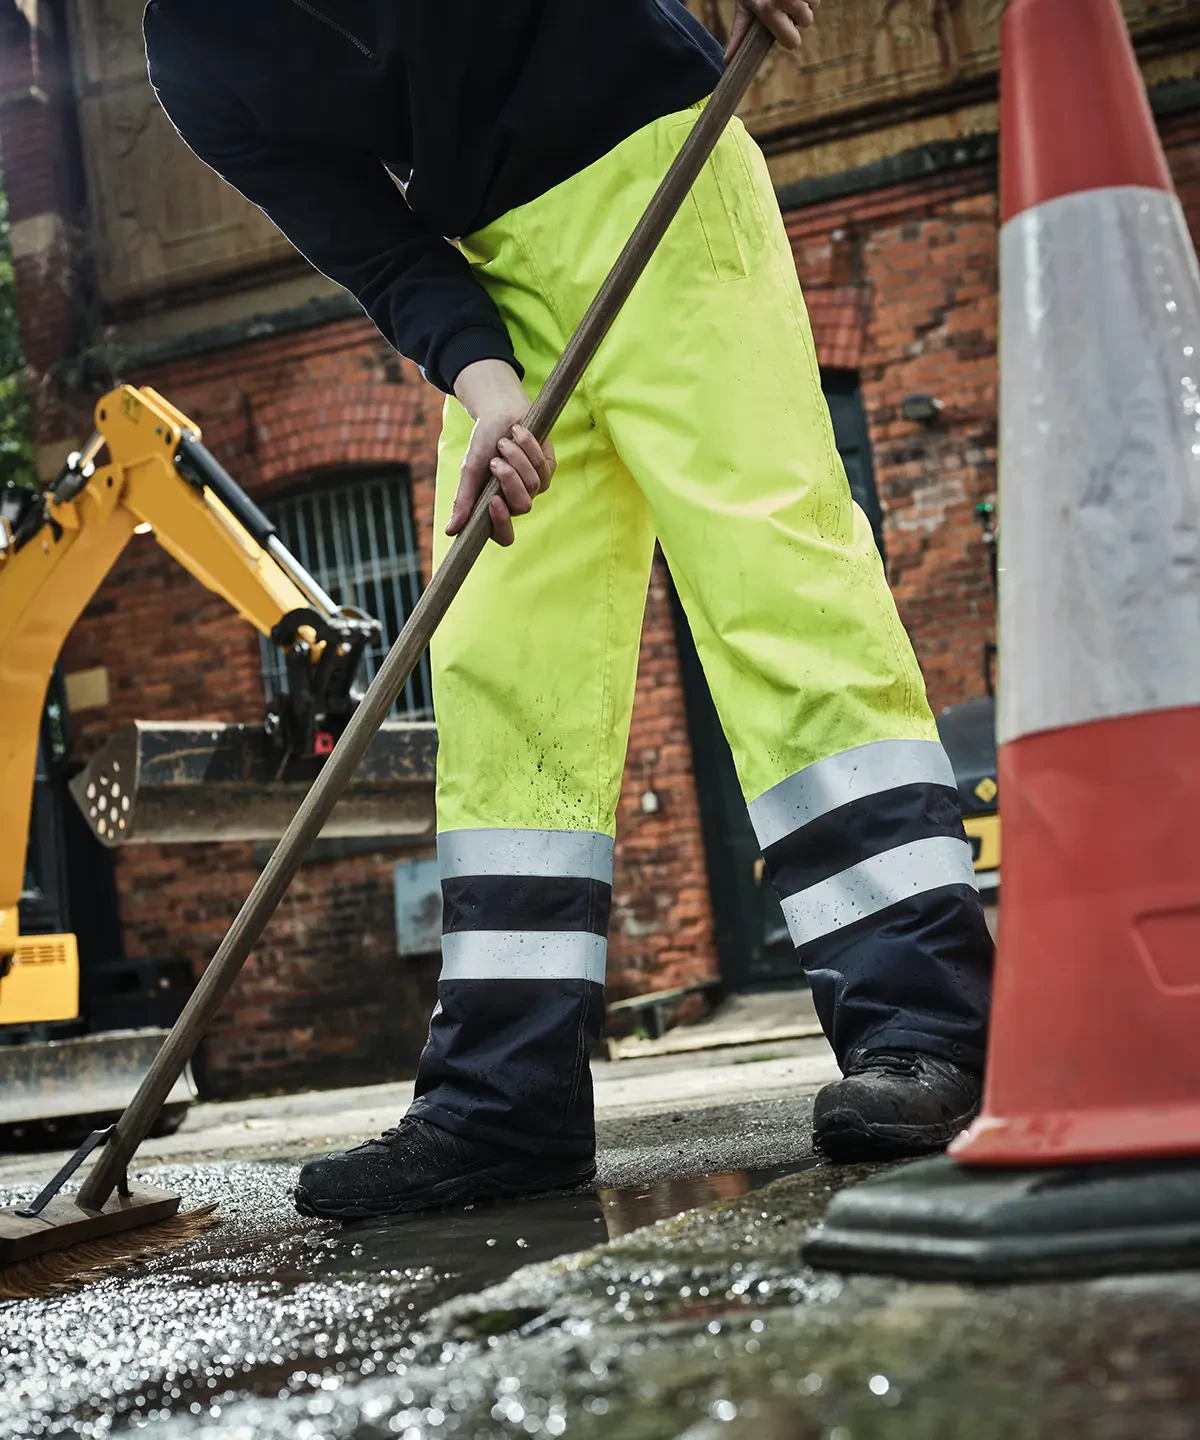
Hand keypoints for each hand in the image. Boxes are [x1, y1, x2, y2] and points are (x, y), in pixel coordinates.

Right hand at [448, 359, 555, 546]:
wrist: (499, 413)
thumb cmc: (482, 444)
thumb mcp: (470, 471)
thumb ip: (464, 501)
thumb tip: (450, 531)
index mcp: (497, 508)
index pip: (504, 536)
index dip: (501, 522)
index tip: (493, 500)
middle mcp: (517, 501)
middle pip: (522, 506)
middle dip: (508, 480)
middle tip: (495, 460)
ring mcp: (536, 486)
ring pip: (533, 484)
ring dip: (515, 458)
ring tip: (503, 442)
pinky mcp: (548, 468)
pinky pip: (541, 465)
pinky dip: (527, 446)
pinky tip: (517, 433)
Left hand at [725, 0, 819, 60]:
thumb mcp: (744, 8)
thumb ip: (739, 34)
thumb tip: (727, 62)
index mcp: (768, 10)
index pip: (793, 42)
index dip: (790, 36)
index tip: (783, 25)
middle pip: (806, 22)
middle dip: (799, 15)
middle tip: (786, 4)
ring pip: (815, 4)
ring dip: (806, 0)